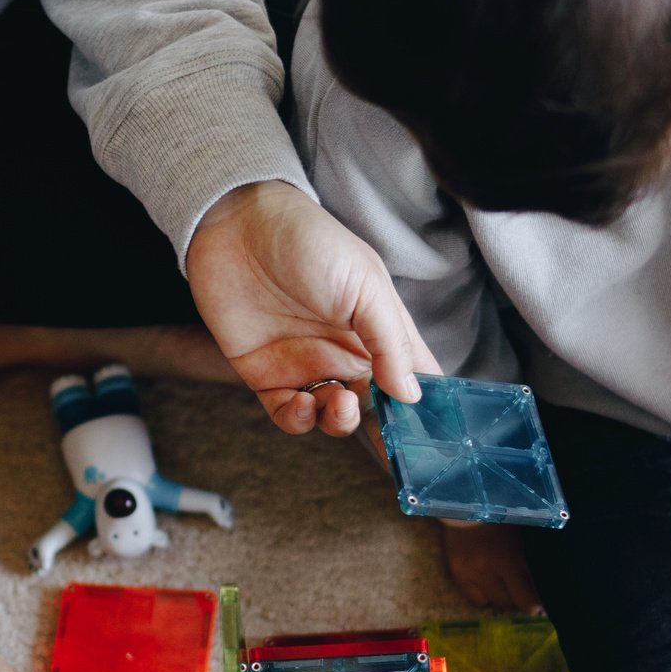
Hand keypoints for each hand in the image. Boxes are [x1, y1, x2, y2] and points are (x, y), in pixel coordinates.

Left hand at [187, 180, 431, 435]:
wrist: (237, 226)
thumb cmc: (310, 242)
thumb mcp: (366, 285)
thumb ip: (391, 341)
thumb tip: (412, 394)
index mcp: (379, 330)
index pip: (412, 377)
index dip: (425, 407)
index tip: (433, 434)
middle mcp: (347, 352)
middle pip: (376, 408)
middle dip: (386, 433)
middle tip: (389, 445)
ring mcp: (307, 366)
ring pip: (333, 417)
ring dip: (341, 422)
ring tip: (339, 404)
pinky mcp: (266, 375)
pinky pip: (288, 415)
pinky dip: (300, 421)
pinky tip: (303, 405)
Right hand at [439, 520, 542, 611]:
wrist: (466, 504)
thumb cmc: (499, 516)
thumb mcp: (518, 538)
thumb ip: (525, 563)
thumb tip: (535, 585)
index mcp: (511, 561)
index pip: (526, 599)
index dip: (535, 607)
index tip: (539, 608)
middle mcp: (490, 572)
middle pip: (508, 604)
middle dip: (517, 601)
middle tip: (521, 593)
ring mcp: (471, 575)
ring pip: (491, 603)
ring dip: (499, 598)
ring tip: (502, 587)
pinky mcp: (457, 574)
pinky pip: (474, 599)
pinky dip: (482, 596)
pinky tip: (485, 585)